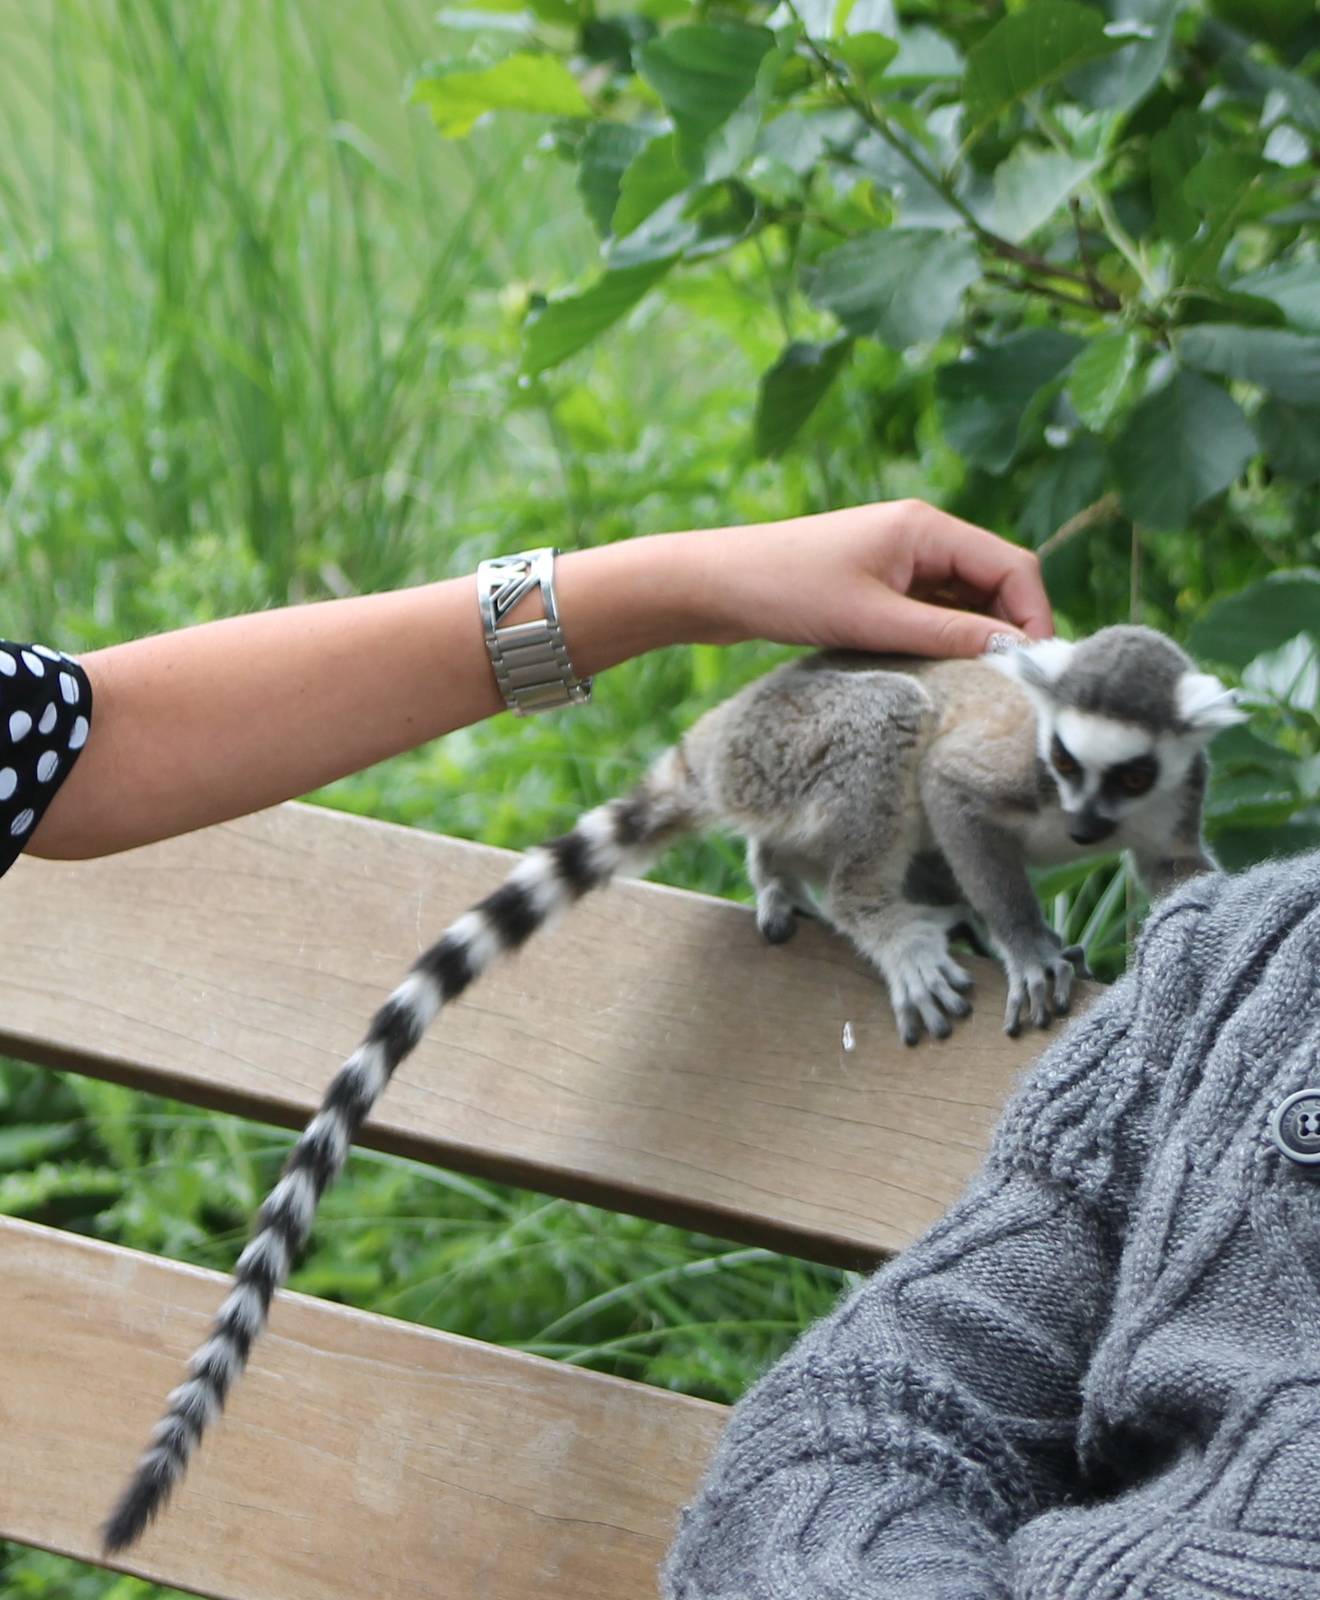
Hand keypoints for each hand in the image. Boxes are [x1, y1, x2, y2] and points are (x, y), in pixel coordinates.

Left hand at [674, 500, 1052, 655]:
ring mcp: (898, 560)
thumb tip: (1013, 652)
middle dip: (1008, 629)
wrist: (714, 584)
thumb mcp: (873, 619)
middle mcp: (920, 536)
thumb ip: (946, 633)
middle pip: (995, 582)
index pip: (1013, 566)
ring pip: (964, 600)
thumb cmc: (787, 590)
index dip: (1033, 617)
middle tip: (1008, 685)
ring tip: (972, 683)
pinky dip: (942, 637)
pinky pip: (931, 610)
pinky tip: (936, 671)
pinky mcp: (877, 584)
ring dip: (973, 637)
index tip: (1032, 670)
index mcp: (926, 527)